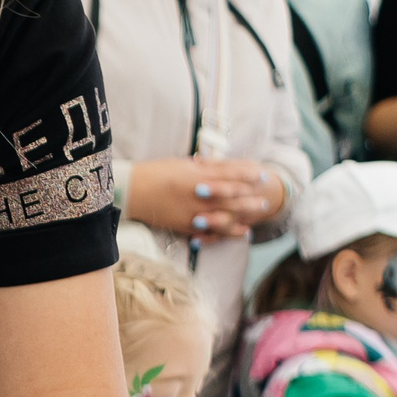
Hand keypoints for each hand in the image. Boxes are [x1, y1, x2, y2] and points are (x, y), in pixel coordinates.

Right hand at [123, 156, 271, 238]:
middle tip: (265, 199)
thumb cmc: (154, 173)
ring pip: (225, 216)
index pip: (229, 175)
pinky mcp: (185, 225)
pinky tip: (240, 231)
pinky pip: (211, 231)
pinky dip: (227, 232)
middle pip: (231, 198)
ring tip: (257, 215)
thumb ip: (205, 167)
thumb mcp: (182, 165)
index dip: (248, 175)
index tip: (262, 174)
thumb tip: (225, 165)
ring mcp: (192, 213)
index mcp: (197, 177)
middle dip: (250, 198)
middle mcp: (198, 196)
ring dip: (243, 216)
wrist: (131, 192)